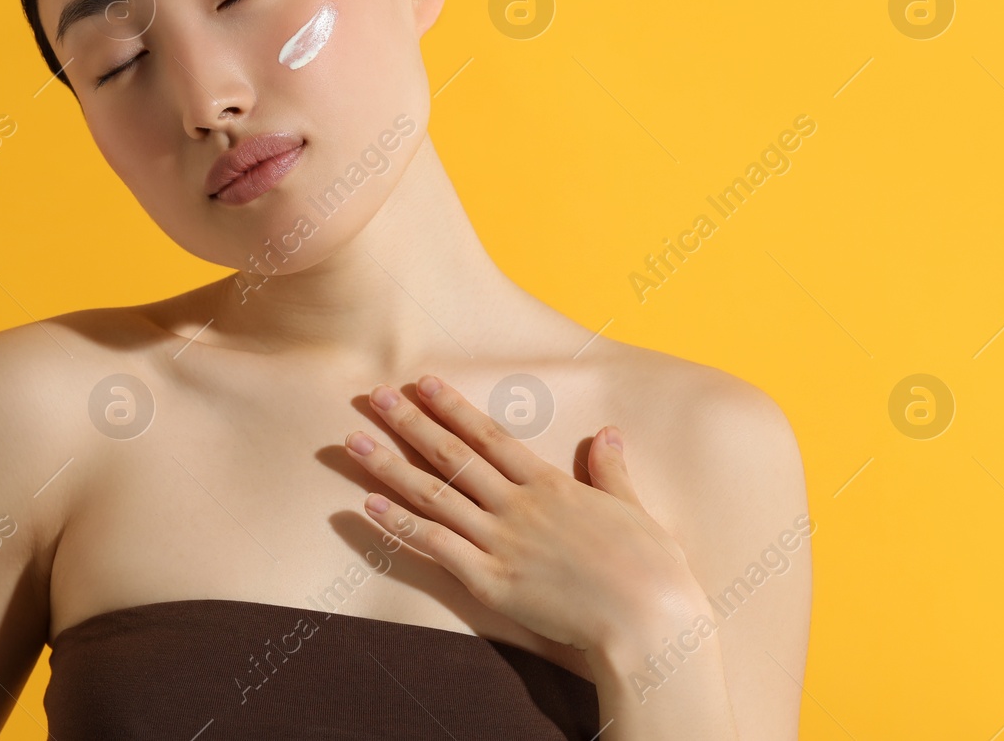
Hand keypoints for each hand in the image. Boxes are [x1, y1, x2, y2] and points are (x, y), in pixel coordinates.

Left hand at [344, 374, 707, 681]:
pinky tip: (366, 506)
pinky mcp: (491, 583)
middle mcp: (518, 506)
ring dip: (388, 467)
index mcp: (549, 485)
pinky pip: (435, 547)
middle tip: (373, 396)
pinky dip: (399, 526)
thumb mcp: (632, 508)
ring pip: (433, 496)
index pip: (488, 436)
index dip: (451, 407)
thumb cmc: (651, 569)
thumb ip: (611, 471)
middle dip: (409, 423)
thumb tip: (609, 433)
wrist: (648, 620)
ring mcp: (501, 543)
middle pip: (451, 457)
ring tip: (352, 441)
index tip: (420, 383)